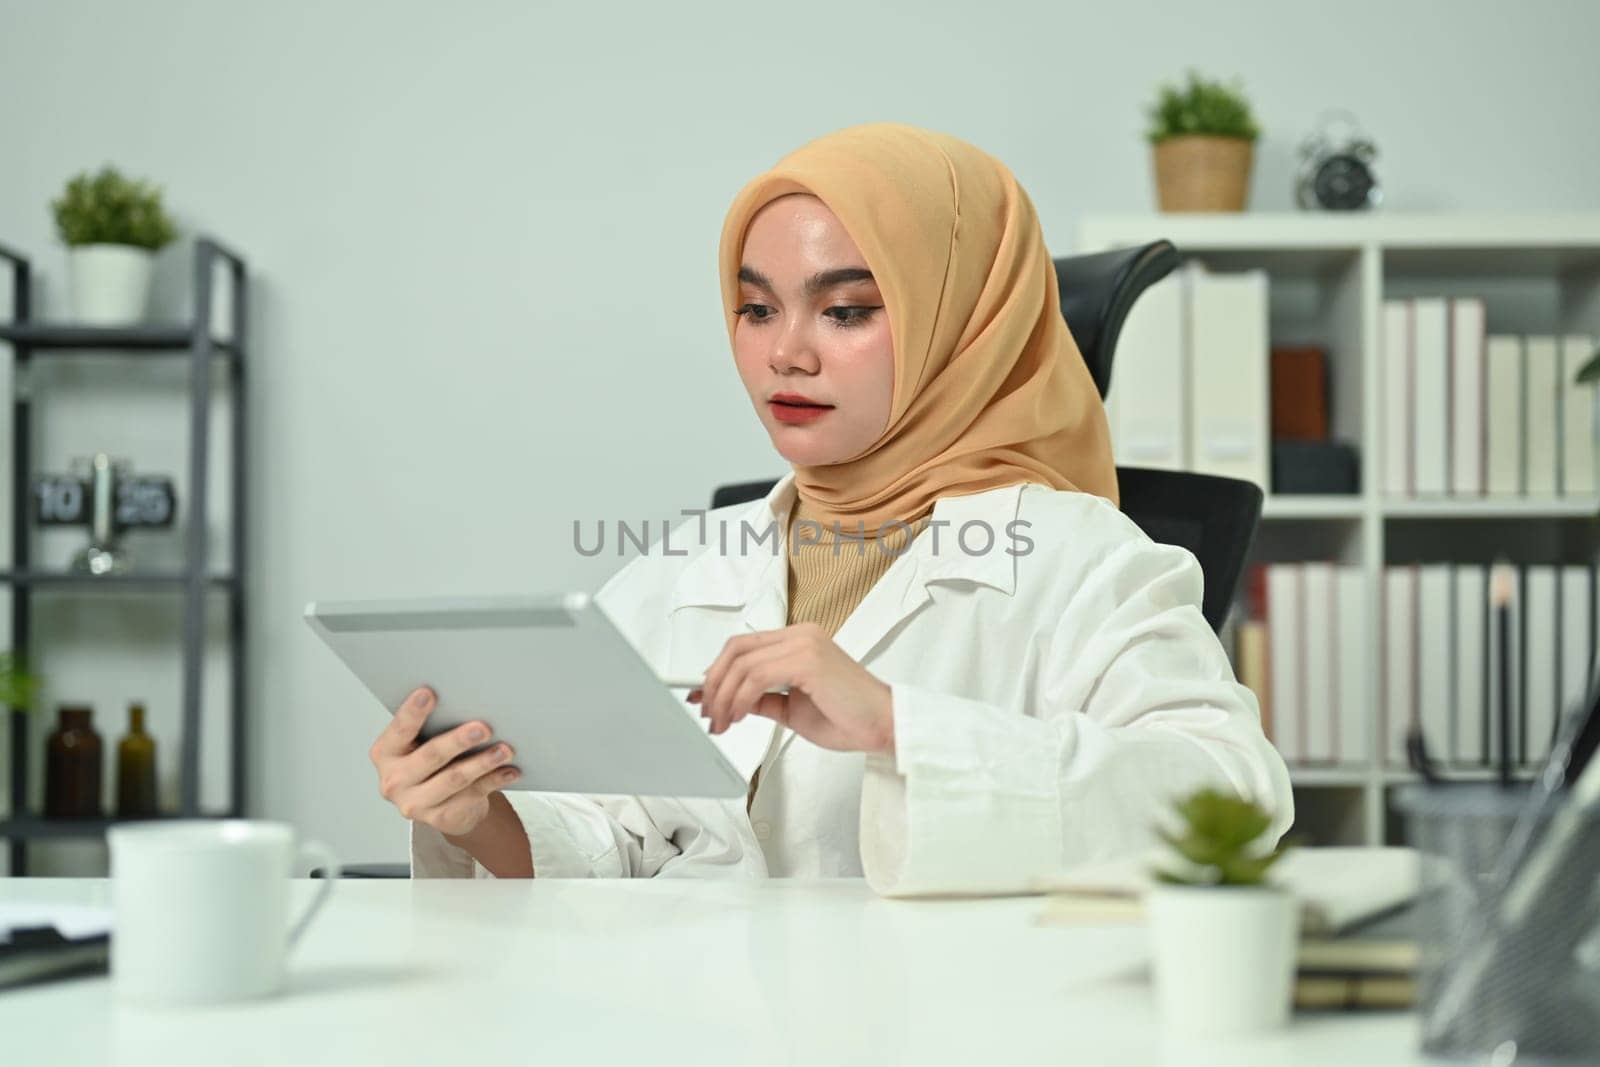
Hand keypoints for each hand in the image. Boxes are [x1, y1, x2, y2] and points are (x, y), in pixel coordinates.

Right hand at [369, 686, 521, 838]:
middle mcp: (394, 780)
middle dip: (459, 740)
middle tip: (483, 727)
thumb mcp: (421, 744)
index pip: (400, 729)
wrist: (441, 805)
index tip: (429, 692)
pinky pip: (472, 795)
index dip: (413, 711)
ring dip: (482, 762)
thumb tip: (467, 701)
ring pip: (454, 779)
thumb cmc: (432, 763)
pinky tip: (510, 770)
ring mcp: (415, 803)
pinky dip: (494, 780)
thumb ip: (432, 727)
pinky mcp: (439, 818)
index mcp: (385, 753)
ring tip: (504, 750)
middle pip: (431, 756)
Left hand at [687, 622, 894, 754]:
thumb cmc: (848, 717)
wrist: (884, 726)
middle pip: (736, 649)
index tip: (698, 693)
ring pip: (742, 663)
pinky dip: (741, 698)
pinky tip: (739, 716)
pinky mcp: (808, 659)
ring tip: (720, 722)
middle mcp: (801, 634)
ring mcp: (805, 643)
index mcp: (799, 639)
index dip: (716, 669)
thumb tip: (733, 701)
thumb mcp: (793, 709)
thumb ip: (764, 699)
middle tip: (706, 712)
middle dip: (713, 683)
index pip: (744, 646)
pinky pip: (758, 676)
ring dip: (723, 696)